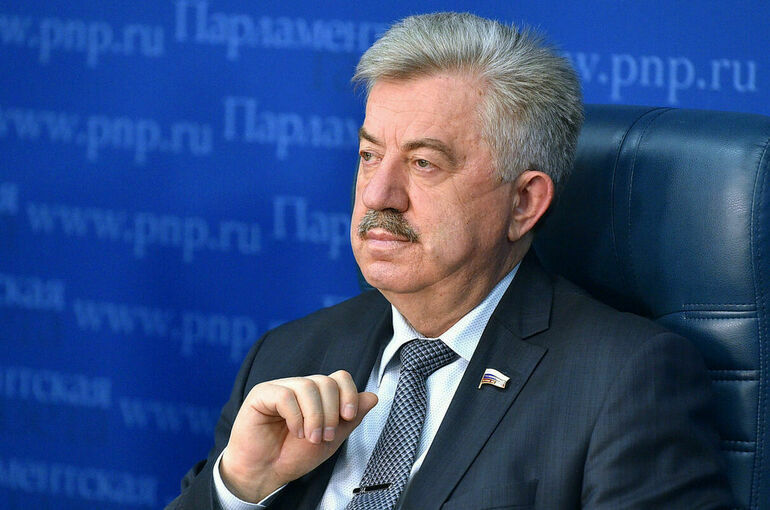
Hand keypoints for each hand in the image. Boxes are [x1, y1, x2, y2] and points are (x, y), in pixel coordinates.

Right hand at [219, 370, 377, 502]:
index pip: (339, 377)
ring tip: (310, 437)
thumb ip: (351, 418)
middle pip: (326, 381)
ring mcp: (280, 388)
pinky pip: (285, 395)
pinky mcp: (262, 394)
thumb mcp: (331, 439)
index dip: (348, 394)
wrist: (265, 473)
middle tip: (324, 436)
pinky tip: (294, 431)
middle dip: (331, 412)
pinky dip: (295, 416)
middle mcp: (300, 387)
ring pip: (308, 385)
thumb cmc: (293, 456)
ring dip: (314, 416)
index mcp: (317, 395)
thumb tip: (372, 396)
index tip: (348, 416)